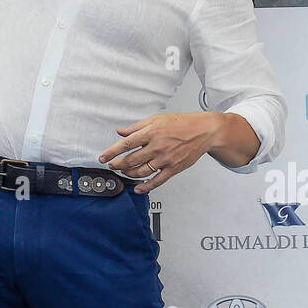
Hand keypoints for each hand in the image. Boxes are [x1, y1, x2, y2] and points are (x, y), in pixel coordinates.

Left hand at [100, 111, 227, 192]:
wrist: (203, 131)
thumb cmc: (181, 123)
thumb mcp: (156, 119)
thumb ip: (137, 126)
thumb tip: (120, 131)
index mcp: (152, 132)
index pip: (126, 144)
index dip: (112, 152)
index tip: (103, 157)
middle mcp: (157, 147)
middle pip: (131, 160)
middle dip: (117, 164)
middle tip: (111, 165)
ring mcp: (165, 159)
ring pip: (141, 171)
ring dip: (128, 173)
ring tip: (123, 172)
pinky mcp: (173, 169)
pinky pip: (157, 181)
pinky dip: (145, 186)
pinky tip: (137, 188)